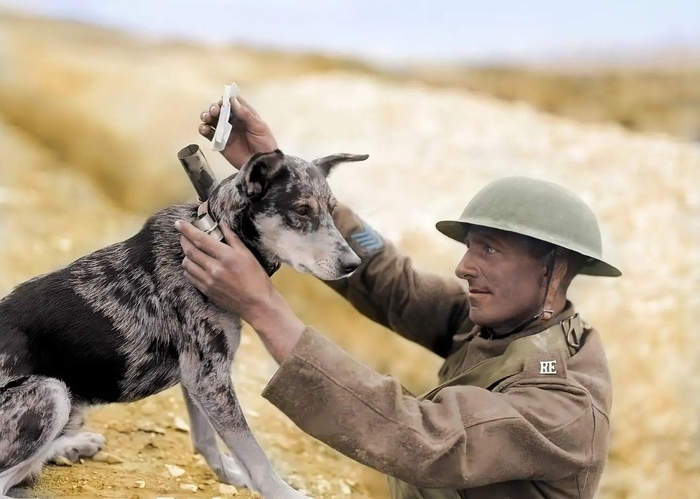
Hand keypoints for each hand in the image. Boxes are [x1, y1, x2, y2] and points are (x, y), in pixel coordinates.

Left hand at [176, 220, 304, 362]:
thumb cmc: (256, 278)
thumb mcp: (248, 255)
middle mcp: (214, 268)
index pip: (200, 239)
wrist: (257, 304)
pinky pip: (190, 277)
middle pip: (190, 250)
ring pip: (187, 264)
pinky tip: (195, 265)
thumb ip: (232, 238)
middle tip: (183, 234)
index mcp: (226, 256)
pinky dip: (189, 268)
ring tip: (191, 249)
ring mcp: (208, 281)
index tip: (178, 223)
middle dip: (184, 239)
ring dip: (186, 254)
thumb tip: (221, 224)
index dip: (187, 229)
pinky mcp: (206, 291)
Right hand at [199, 95, 277, 168]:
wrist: (261, 164)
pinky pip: (209, 134)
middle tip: (215, 111)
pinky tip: (205, 129)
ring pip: (212, 120)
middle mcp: (233, 122)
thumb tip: (232, 100)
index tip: (224, 101)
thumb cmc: (264, 144)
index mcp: (244, 115)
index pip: (233, 103)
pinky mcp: (220, 143)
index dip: (227, 100)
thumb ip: (246, 114)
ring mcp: (225, 132)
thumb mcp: (259, 127)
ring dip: (206, 116)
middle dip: (215, 107)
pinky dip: (204, 129)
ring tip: (207, 118)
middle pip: (220, 110)